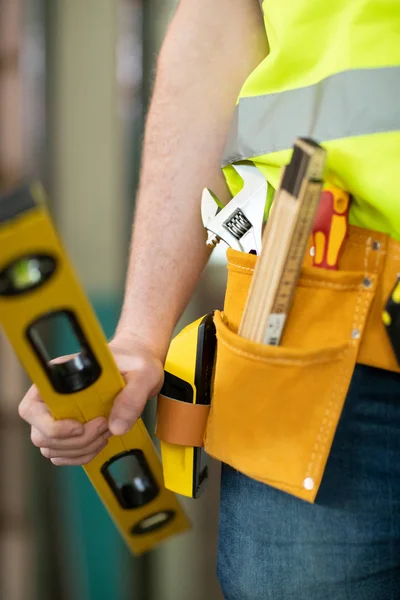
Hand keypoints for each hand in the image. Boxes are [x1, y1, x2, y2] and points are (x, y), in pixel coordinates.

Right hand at [18, 335, 164, 465]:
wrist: (138, 366)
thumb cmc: (134, 363)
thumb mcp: (142, 374)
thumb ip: (132, 396)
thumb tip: (116, 426)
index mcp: (59, 378)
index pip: (31, 408)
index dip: (50, 425)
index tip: (79, 425)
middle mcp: (52, 398)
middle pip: (41, 435)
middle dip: (76, 440)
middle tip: (104, 425)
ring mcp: (58, 416)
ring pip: (52, 449)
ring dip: (81, 449)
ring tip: (106, 430)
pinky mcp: (69, 431)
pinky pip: (64, 455)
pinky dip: (83, 455)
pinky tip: (101, 440)